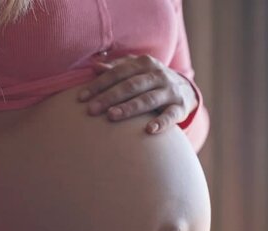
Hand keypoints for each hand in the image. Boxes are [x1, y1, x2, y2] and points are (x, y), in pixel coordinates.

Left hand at [77, 54, 197, 134]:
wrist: (186, 89)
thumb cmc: (151, 80)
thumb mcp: (136, 71)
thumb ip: (117, 69)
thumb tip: (95, 67)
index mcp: (144, 64)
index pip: (118, 73)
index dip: (99, 85)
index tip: (81, 98)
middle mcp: (158, 75)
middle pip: (131, 86)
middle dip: (110, 97)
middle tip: (91, 110)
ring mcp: (170, 91)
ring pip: (148, 100)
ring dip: (129, 108)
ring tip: (111, 116)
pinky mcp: (180, 107)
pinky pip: (171, 116)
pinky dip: (161, 123)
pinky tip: (149, 130)